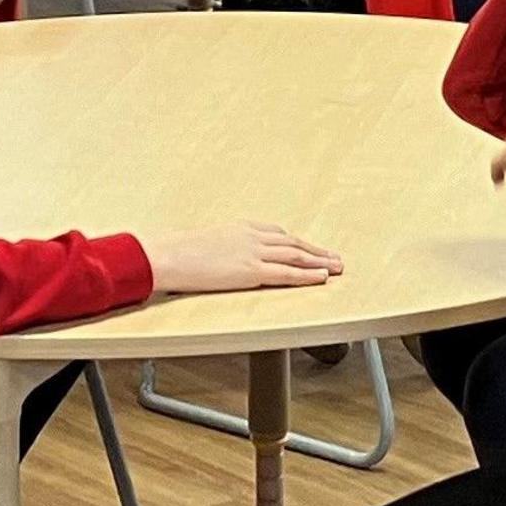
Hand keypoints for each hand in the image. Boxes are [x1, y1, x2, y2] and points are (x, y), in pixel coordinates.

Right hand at [140, 221, 344, 296]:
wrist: (168, 255)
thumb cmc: (177, 252)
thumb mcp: (204, 244)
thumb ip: (220, 249)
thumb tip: (219, 259)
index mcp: (240, 227)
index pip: (277, 233)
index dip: (297, 243)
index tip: (309, 248)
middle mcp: (252, 236)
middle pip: (293, 243)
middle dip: (316, 251)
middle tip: (335, 257)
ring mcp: (253, 252)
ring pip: (296, 256)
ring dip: (320, 262)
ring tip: (337, 267)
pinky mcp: (251, 271)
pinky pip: (287, 274)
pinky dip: (307, 275)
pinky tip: (322, 278)